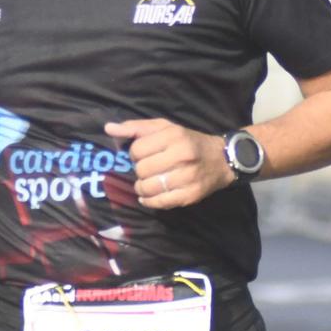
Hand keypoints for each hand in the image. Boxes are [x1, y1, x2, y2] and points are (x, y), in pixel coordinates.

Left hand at [104, 118, 233, 210]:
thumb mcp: (165, 127)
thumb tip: (109, 129)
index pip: (137, 149)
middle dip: (139, 171)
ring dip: (142, 187)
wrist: (221, 159)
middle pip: (141, 170)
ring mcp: (187, 177)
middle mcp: (181, 156)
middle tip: (147, 169)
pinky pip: (159, 203)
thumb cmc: (188, 141)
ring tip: (147, 182)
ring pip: (148, 188)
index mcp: (173, 136)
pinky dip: (149, 201)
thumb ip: (136, 127)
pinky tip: (150, 195)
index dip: (135, 154)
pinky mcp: (190, 196)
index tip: (143, 155)